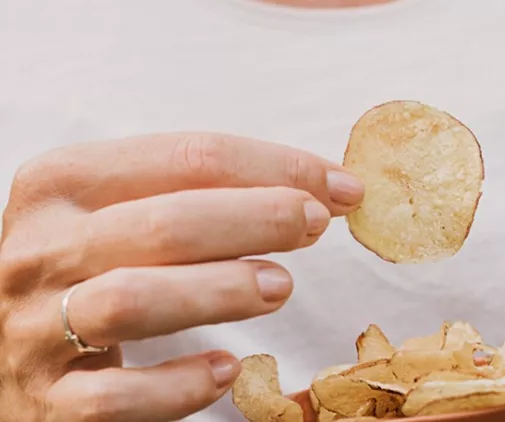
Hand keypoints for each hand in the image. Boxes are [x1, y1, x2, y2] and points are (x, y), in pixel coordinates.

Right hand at [0, 133, 364, 421]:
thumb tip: (317, 191)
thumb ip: (202, 195)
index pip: (187, 157)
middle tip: (315, 225)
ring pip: (132, 300)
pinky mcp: (47, 401)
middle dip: (258, 220)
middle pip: (163, 224)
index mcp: (62, 183)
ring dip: (221, 291)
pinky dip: (178, 386)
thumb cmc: (89, 267)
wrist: (9, 347)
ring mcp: (34, 327)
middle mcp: (40, 249)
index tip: (338, 186)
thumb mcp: (123, 212)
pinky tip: (225, 370)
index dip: (275, 168)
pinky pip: (114, 398)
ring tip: (281, 287)